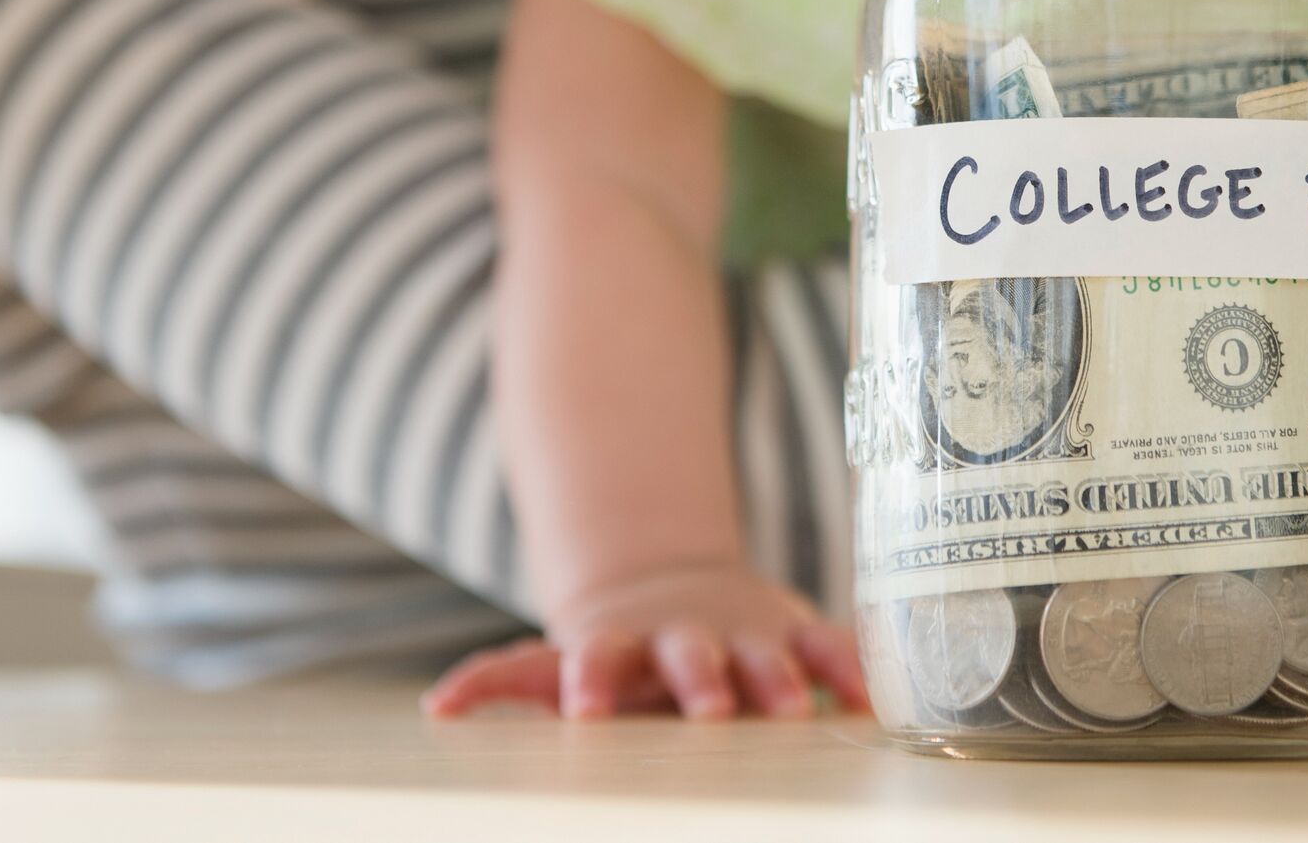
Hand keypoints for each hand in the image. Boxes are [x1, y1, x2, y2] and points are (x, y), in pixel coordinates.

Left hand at [422, 563, 868, 720]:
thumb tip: (435, 706)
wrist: (673, 591)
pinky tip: (872, 702)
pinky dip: (850, 669)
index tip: (584, 715)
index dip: (590, 683)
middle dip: (700, 681)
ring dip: (779, 680)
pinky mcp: (794, 632)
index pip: (596, 661)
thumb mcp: (557, 662)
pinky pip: (830, 648)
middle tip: (710, 714)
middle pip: (689, 656)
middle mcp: (684, 637)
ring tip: (796, 712)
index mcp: (619, 648)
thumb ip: (504, 681)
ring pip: (765, 653)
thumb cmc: (611, 653)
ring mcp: (744, 632)